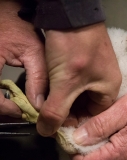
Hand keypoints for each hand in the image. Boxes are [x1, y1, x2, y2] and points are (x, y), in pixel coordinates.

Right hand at [0, 0, 46, 116]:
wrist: (6, 11)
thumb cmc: (19, 27)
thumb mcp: (33, 52)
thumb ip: (38, 78)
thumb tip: (38, 104)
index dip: (6, 109)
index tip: (21, 111)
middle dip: (0, 110)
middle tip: (15, 113)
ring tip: (12, 108)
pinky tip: (4, 97)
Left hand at [37, 22, 121, 135]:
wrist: (72, 14)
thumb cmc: (75, 48)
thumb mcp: (65, 83)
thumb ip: (55, 110)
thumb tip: (46, 132)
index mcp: (110, 89)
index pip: (93, 116)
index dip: (74, 123)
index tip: (54, 126)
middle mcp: (105, 82)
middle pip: (85, 105)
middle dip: (66, 110)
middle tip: (48, 114)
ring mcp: (95, 71)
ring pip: (78, 93)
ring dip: (62, 98)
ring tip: (47, 101)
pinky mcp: (85, 63)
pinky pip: (75, 82)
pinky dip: (63, 87)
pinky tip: (51, 88)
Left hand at [71, 89, 126, 159]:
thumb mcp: (123, 111)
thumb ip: (100, 125)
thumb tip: (77, 138)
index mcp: (118, 152)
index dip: (72, 152)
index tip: (66, 137)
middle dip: (80, 149)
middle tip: (73, 130)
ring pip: (102, 157)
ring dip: (90, 147)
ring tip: (84, 130)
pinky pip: (112, 153)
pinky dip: (102, 144)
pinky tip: (99, 131)